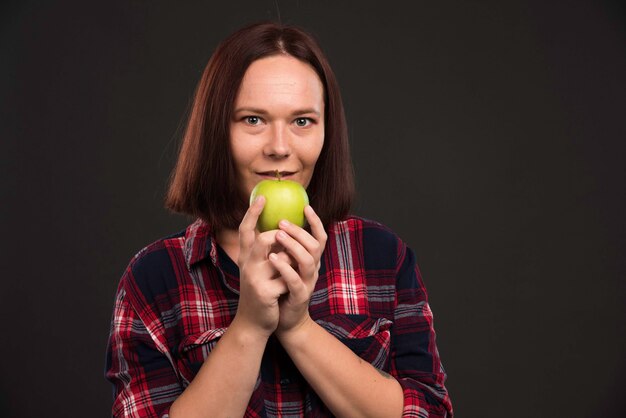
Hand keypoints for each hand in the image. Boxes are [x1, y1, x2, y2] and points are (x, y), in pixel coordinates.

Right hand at [233, 196, 289, 337]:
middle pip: (264, 239)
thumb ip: (268, 251)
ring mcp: (254, 279)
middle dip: (282, 239)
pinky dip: (292, 283)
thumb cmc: (262, 292)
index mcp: (246, 257)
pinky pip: (288, 279)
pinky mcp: (264, 293)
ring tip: (290, 273)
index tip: (262, 197)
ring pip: (282, 259)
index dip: (252, 212)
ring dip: (292, 264)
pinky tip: (286, 292)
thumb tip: (283, 228)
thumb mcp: (261, 269)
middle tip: (290, 241)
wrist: (254, 323)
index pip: (245, 229)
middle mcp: (247, 265)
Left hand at [270, 205, 326, 335]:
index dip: (316, 222)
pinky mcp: (299, 296)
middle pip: (314, 245)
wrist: (283, 320)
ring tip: (276, 235)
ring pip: (308, 261)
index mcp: (310, 260)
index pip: (319, 237)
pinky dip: (284, 268)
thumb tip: (275, 223)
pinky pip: (294, 280)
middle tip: (281, 222)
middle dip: (299, 231)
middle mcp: (313, 270)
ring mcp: (308, 283)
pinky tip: (272, 258)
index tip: (306, 206)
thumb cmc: (282, 289)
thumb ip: (284, 247)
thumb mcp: (285, 265)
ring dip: (292, 246)